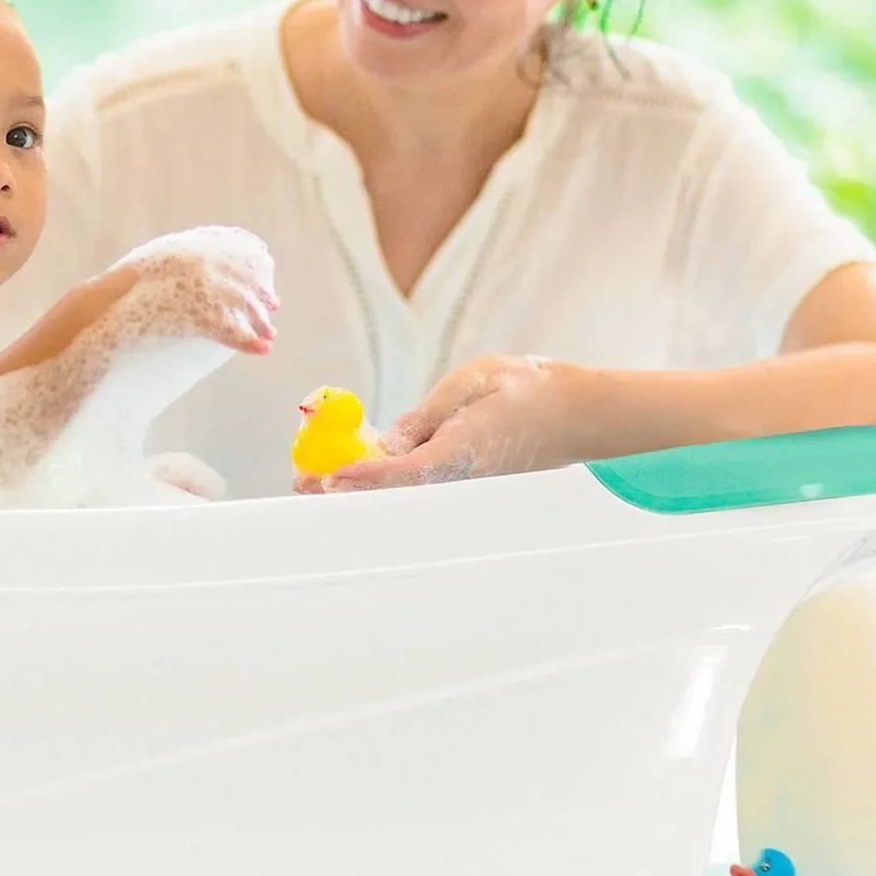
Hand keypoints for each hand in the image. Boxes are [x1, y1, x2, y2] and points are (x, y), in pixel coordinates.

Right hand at [115, 228, 277, 355]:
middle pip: (245, 279)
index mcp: (193, 246)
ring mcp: (199, 286)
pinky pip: (230, 329)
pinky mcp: (195, 313)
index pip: (239, 251)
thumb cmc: (121, 291)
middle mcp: (200, 261)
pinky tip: (261, 350)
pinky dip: (248, 341)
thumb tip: (198, 264)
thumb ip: (179, 259)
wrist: (102, 310)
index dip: (254, 272)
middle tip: (272, 311)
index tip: (263, 287)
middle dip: (261, 297)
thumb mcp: (153, 260)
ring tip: (269, 336)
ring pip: (242, 303)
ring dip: (259, 321)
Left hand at [317, 354, 577, 489]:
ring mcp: (462, 483)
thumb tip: (386, 444)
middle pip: (392, 491)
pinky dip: (383, 475)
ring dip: (359, 482)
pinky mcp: (463, 479)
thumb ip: (424, 416)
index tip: (329, 478)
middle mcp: (459, 477)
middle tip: (300, 479)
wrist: (575, 414)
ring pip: (401, 489)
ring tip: (311, 475)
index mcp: (462, 451)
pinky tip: (355, 464)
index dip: (364, 477)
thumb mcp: (469, 384)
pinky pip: (416, 482)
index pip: (405, 472)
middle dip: (345, 486)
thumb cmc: (525, 390)